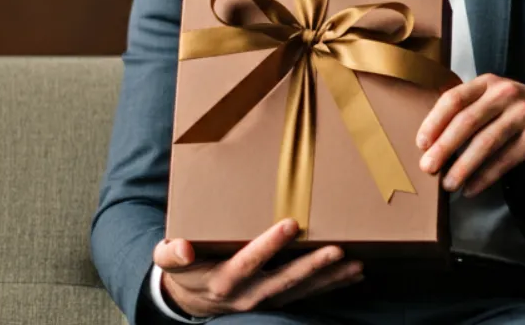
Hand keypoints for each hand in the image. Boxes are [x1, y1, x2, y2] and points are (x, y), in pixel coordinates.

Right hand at [153, 219, 363, 317]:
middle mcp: (248, 293)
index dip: (270, 245)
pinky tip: (353, 275)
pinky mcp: (277, 300)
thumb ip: (171, 252)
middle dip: (312, 266)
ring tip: (356, 265)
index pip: (249, 261)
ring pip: (301, 290)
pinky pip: (307, 294)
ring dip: (329, 279)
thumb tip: (181, 248)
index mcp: (223, 279)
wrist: (191, 300)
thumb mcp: (168, 260)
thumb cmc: (184, 268)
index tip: (291, 224)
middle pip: (284, 280)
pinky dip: (331, 286)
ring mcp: (265, 299)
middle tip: (338, 249)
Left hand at [415, 75, 524, 196]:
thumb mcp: (496, 98)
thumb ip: (469, 109)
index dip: (434, 121)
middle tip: (428, 167)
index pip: (454, 99)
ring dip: (463, 166)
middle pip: (467, 121)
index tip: (421, 143)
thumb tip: (432, 140)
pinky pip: (505, 160)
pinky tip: (472, 188)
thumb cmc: (522, 110)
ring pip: (486, 142)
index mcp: (488, 83)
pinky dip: (486, 176)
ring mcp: (523, 114)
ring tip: (449, 184)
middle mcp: (505, 94)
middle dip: (444, 147)